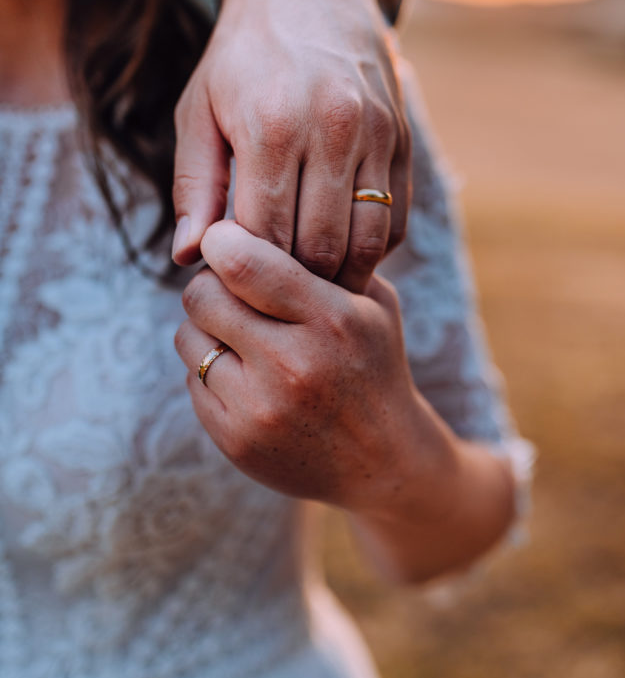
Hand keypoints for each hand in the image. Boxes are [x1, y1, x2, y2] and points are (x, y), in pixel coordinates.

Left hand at [171, 0, 410, 292]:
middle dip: (293, 283)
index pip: (264, 236)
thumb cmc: (242, 58)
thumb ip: (194, 186)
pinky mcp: (404, 140)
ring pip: (365, 242)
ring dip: (338, 276)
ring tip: (309, 285)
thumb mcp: (198, 111)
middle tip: (271, 294)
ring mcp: (376, 134)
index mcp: (270, 126)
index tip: (235, 287)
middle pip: (319, 248)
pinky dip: (371, 251)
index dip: (249, 274)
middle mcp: (331, 130)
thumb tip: (188, 256)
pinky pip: (396, 221)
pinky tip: (342, 252)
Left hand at [174, 220, 416, 507]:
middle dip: (212, 284)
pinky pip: (192, 382)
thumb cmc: (373, 365)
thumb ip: (323, 258)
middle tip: (233, 290)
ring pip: (189, 338)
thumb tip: (247, 217)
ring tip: (243, 336)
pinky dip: (212, 371)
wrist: (383, 461)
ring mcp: (260, 408)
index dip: (221, 242)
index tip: (225, 240)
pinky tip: (248, 378)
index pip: (243, 263)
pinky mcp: (236, 440)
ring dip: (207, 329)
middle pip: (203, 295)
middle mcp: (293, 364)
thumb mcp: (373, 303)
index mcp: (331, 319)